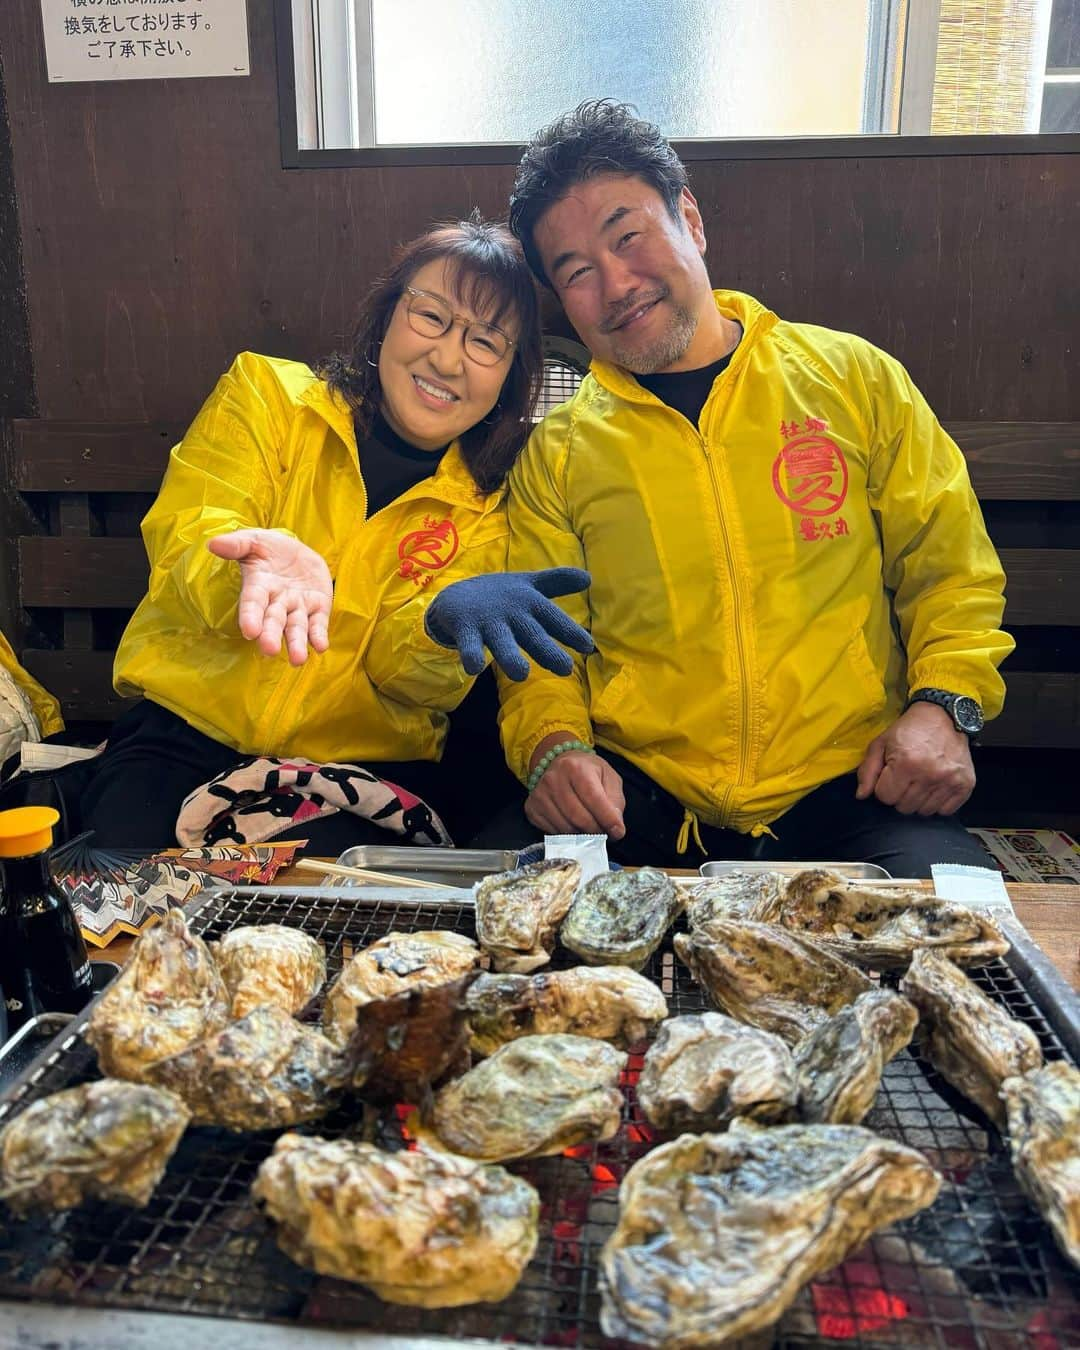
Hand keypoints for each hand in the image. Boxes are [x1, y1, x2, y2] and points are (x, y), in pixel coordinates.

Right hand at [207, 529, 332, 665]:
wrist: (297, 551)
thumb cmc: (269, 548)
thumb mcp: (254, 540)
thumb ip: (236, 544)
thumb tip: (212, 544)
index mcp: (259, 586)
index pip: (253, 603)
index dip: (251, 616)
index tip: (250, 631)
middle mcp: (277, 601)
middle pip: (274, 621)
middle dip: (271, 635)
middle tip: (269, 651)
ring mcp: (298, 606)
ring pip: (296, 628)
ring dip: (297, 643)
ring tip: (298, 660)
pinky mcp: (318, 607)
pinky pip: (318, 624)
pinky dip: (319, 635)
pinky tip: (321, 647)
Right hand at [425, 567, 593, 680]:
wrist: (456, 594)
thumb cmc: (500, 595)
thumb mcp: (528, 586)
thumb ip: (557, 583)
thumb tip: (589, 578)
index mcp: (530, 603)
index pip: (553, 618)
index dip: (570, 631)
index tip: (588, 646)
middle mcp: (512, 612)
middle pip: (532, 634)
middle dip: (548, 650)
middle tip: (565, 668)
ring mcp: (488, 621)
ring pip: (501, 641)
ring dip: (510, 656)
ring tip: (521, 675)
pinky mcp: (465, 628)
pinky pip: (468, 644)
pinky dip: (469, 654)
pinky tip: (473, 668)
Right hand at [525, 739, 625, 839]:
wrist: (559, 762)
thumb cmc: (587, 771)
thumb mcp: (608, 778)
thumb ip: (615, 801)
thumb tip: (615, 828)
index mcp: (576, 768)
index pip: (594, 800)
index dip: (608, 820)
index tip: (618, 832)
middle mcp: (554, 779)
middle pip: (579, 818)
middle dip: (596, 831)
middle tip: (604, 832)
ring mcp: (539, 794)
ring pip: (565, 828)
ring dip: (582, 835)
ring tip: (590, 829)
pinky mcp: (531, 808)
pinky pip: (552, 832)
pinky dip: (567, 835)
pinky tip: (573, 826)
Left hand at [856, 702, 974, 815]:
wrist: (943, 717)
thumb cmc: (908, 730)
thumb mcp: (881, 744)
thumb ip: (867, 771)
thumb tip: (861, 796)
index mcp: (906, 763)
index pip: (885, 797)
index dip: (884, 788)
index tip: (890, 776)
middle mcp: (930, 775)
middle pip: (904, 807)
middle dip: (900, 795)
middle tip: (906, 778)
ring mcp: (950, 781)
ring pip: (924, 812)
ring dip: (918, 800)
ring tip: (920, 780)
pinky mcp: (966, 785)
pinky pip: (945, 811)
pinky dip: (938, 803)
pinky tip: (935, 786)